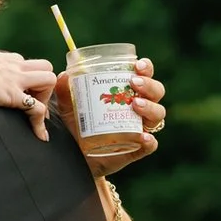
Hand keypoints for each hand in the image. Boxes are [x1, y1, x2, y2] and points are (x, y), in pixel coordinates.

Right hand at [0, 37, 57, 139]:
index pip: (22, 62)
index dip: (24, 76)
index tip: (18, 89)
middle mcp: (13, 65)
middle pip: (45, 67)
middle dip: (42, 84)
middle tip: (31, 101)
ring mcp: (15, 80)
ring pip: (49, 81)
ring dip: (45, 98)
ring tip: (34, 115)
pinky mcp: (13, 96)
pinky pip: (38, 109)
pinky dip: (40, 123)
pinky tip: (38, 135)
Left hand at [52, 57, 166, 173]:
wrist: (74, 155)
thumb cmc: (77, 125)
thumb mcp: (68, 107)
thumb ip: (65, 91)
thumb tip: (63, 75)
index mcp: (126, 92)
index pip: (143, 76)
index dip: (146, 68)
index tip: (138, 65)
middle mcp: (138, 109)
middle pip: (156, 92)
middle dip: (149, 85)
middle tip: (134, 83)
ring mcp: (139, 128)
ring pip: (157, 115)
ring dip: (150, 107)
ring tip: (135, 105)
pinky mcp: (137, 148)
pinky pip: (150, 145)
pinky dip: (149, 140)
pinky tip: (142, 136)